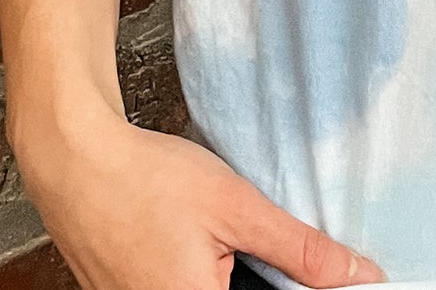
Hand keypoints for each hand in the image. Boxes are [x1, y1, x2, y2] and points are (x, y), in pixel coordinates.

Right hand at [13, 98, 385, 289]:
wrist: (74, 159)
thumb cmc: (147, 179)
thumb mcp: (237, 207)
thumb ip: (301, 250)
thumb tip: (361, 276)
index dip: (291, 284)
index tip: (308, 266)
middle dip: (260, 277)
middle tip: (244, 238)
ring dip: (230, 272)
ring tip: (214, 235)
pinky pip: (180, 288)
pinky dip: (198, 270)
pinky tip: (193, 239)